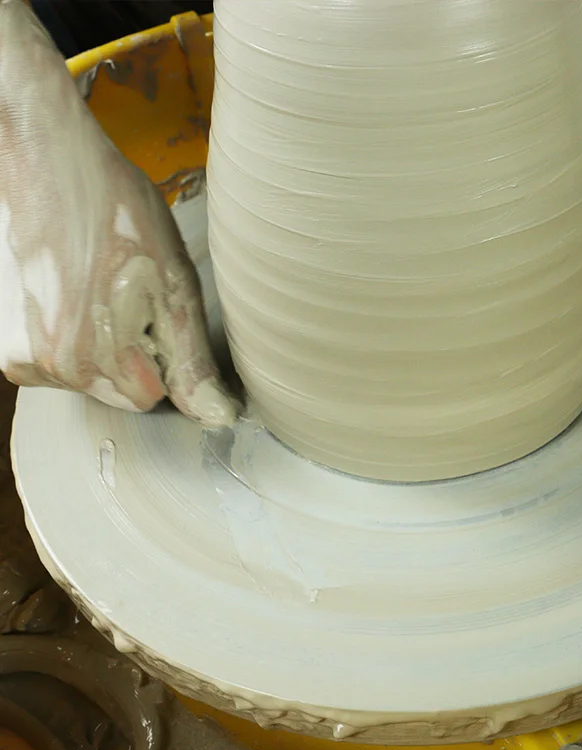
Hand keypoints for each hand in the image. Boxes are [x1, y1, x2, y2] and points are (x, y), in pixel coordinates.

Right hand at [0, 0, 236, 426]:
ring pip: (86, 374)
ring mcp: (12, 352)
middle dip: (134, 351)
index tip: (157, 310)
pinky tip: (73, 287)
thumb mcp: (174, 284)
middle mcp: (42, 368)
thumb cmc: (115, 209)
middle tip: (128, 292)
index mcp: (90, 361)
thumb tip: (216, 417)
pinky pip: (55, 355)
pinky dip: (71, 330)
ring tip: (98, 285)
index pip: (153, 396)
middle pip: (117, 389)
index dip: (165, 355)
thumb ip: (191, 360)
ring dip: (102, 340)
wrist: (45, 155)